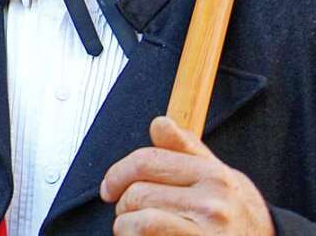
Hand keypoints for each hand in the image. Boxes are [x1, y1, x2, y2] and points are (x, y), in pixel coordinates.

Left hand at [101, 116, 273, 234]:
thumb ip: (186, 150)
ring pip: (136, 217)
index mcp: (213, 175)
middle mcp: (212, 202)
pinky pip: (144, 234)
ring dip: (126, 225)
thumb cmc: (239, 216)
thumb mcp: (220, 176)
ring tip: (138, 230)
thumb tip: (158, 123)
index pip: (147, 161)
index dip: (117, 172)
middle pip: (137, 192)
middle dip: (124, 204)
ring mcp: (206, 231)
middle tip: (131, 214)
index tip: (110, 187)